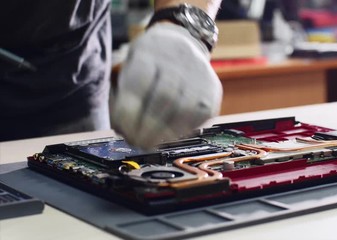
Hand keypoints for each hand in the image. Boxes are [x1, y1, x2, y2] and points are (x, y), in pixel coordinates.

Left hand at [110, 23, 222, 149]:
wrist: (184, 44)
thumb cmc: (150, 63)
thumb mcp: (131, 66)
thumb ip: (124, 94)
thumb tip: (122, 129)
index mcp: (152, 50)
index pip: (140, 84)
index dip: (128, 113)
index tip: (120, 130)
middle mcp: (180, 59)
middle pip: (163, 98)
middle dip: (146, 127)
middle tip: (135, 141)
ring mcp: (200, 75)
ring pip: (182, 110)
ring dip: (162, 133)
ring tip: (148, 142)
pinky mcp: (212, 92)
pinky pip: (197, 117)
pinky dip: (180, 131)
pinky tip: (168, 135)